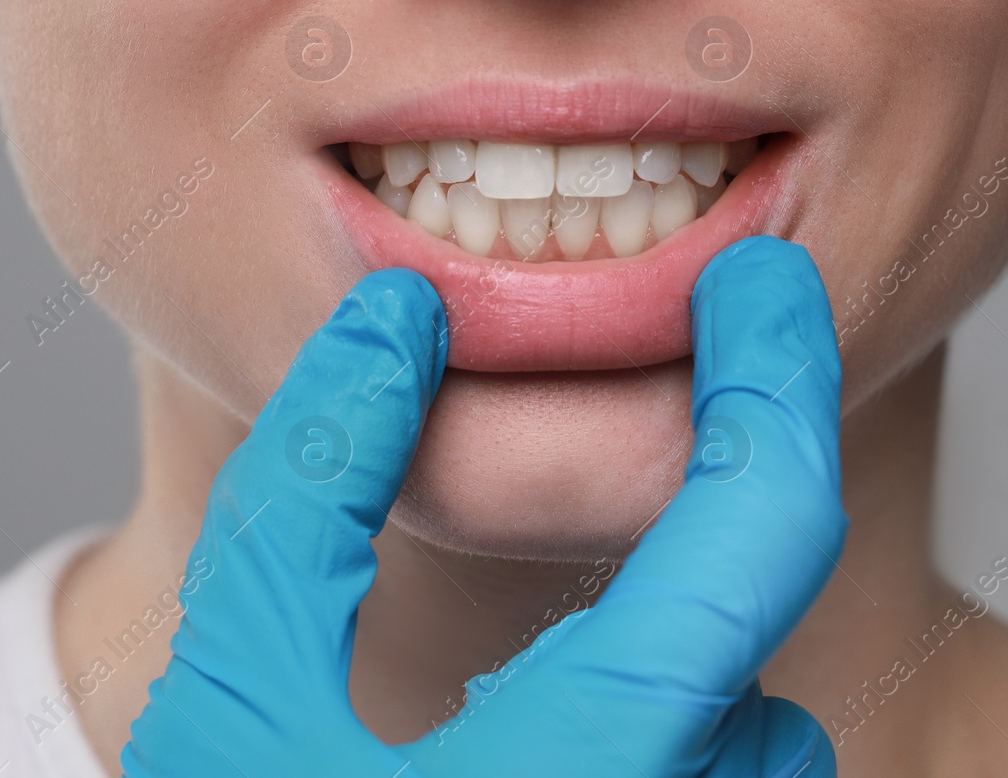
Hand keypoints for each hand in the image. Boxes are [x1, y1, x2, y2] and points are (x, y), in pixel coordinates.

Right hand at [121, 235, 846, 777]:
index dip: (775, 374)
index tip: (763, 279)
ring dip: (657, 707)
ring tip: (502, 751)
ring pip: (747, 754)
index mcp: (588, 774)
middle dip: (662, 594)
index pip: (765, 529)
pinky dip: (655, 774)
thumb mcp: (232, 700)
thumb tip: (391, 320)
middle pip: (745, 662)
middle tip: (534, 612)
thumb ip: (307, 489)